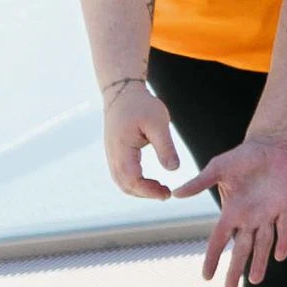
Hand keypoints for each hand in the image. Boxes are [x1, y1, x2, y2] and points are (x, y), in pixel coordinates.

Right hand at [101, 77, 184, 199]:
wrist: (122, 93)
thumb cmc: (141, 106)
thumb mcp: (158, 123)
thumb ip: (166, 146)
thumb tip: (174, 169)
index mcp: (122, 149)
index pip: (132, 179)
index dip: (148, 191)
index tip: (167, 194)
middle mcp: (113, 155)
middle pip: (125, 185)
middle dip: (145, 193)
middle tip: (166, 194)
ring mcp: (112, 155)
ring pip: (121, 182)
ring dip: (139, 190)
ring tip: (161, 190)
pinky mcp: (115, 153)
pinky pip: (121, 175)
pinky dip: (134, 183)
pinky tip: (150, 181)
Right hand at [185, 135, 286, 286]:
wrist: (269, 147)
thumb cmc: (241, 157)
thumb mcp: (217, 168)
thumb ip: (199, 182)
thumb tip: (175, 194)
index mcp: (231, 211)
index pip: (219, 240)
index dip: (213, 257)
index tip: (206, 276)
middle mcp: (249, 217)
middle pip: (241, 248)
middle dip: (235, 269)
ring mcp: (268, 213)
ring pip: (263, 243)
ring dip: (260, 261)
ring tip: (255, 281)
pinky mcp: (285, 205)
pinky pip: (285, 226)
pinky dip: (283, 240)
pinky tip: (280, 256)